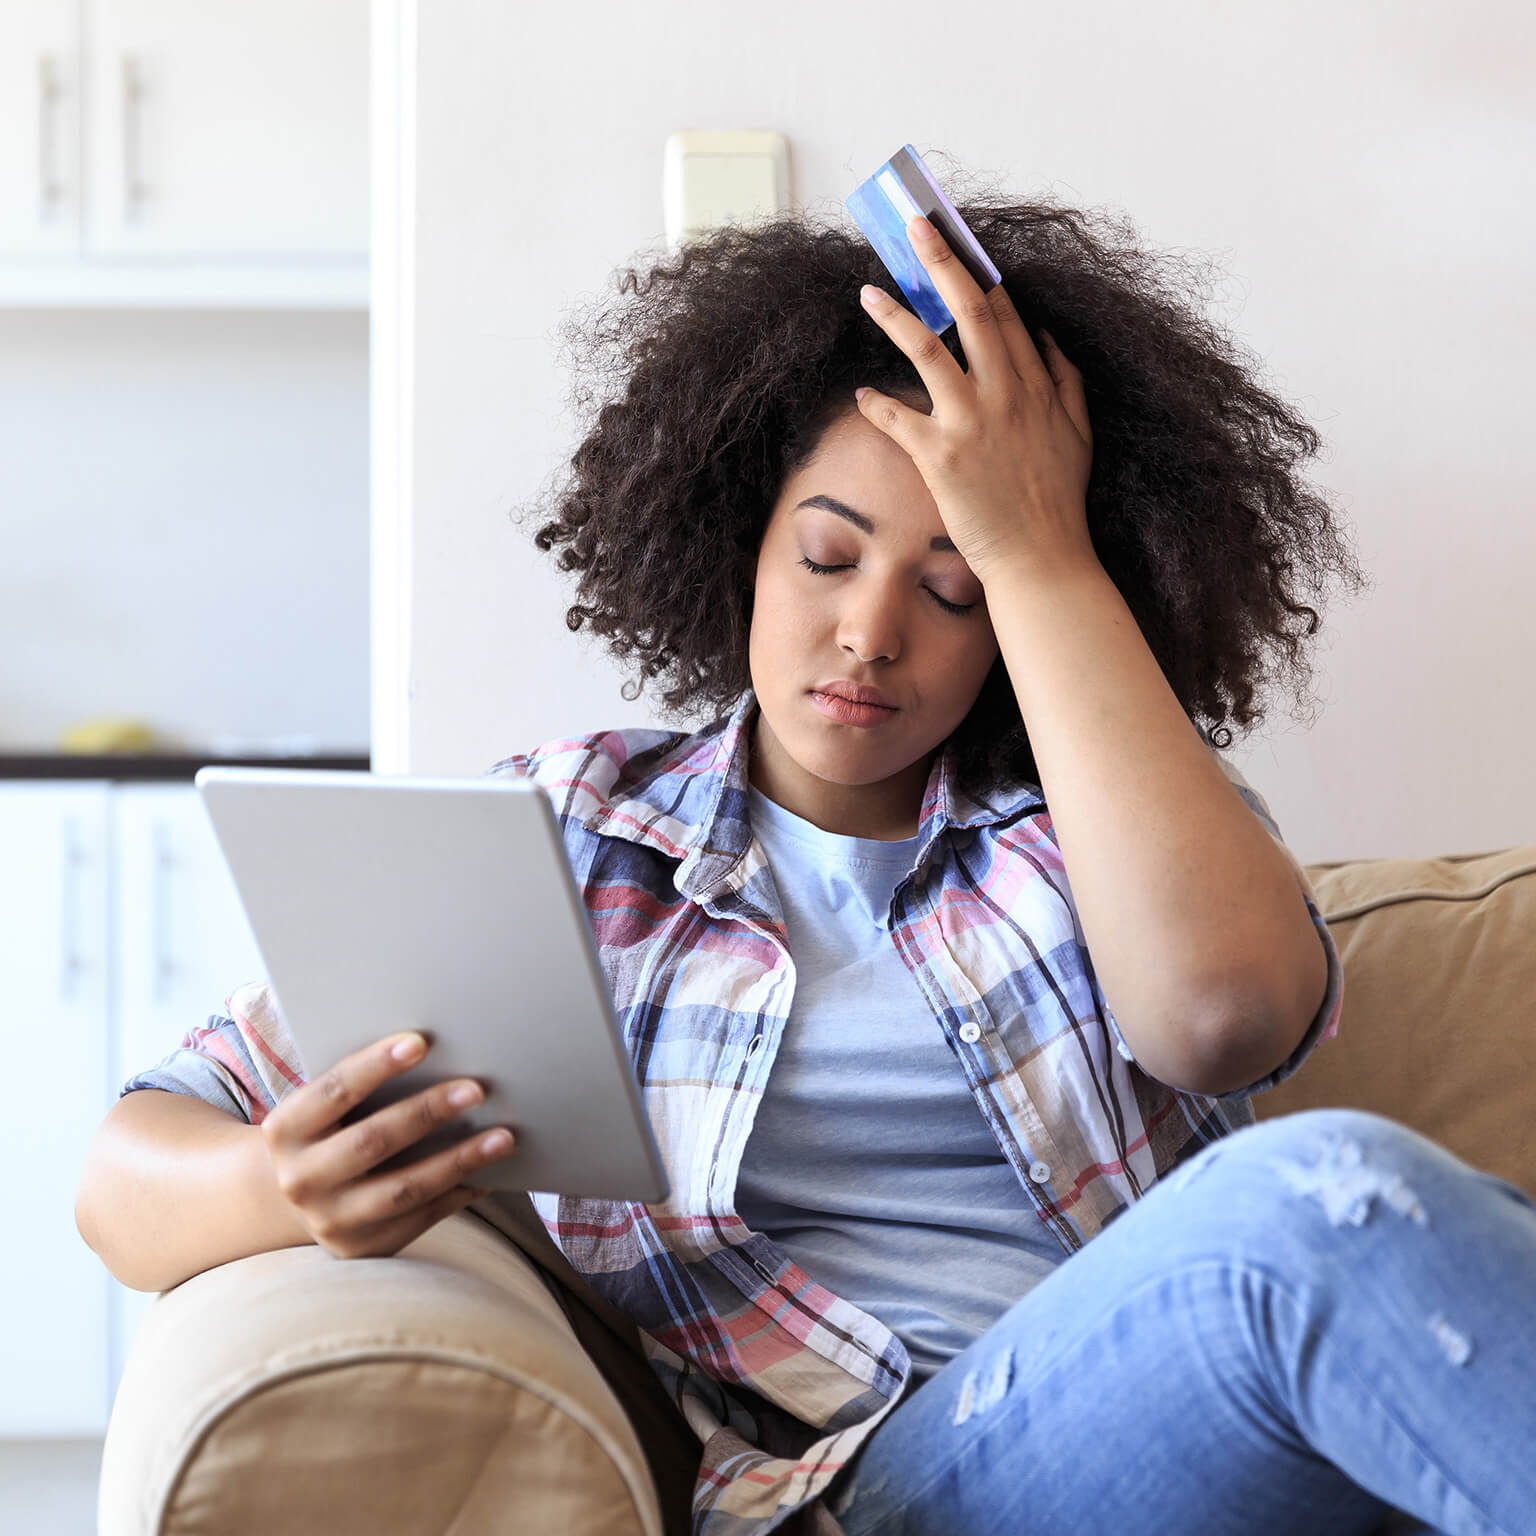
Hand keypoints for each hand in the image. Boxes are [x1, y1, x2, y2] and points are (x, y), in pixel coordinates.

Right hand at [261, 1031, 518, 1259]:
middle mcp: (300, 1178)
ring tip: (503, 1137)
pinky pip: (420, 1218)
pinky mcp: (361, 1246)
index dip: (376, 1065)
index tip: (420, 1042)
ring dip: (459, 1160)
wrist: (299, 1194)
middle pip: (372, 1141)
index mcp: (286, 1129)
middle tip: (477, 1089)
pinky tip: (491, 1174)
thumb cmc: (331, 1127)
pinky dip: (459, 1193)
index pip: (334, 1090)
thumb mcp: (328, 1106)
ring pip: (403, 1188)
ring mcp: (329, 1219)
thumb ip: (366, 1085)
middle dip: (428, 1112)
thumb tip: (442, 1056)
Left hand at [854, 214, 1095, 584]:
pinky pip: (898, 420)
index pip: (1006, 315)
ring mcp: (971, 423)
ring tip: (867, 292)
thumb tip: (1047, 338)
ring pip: (929, 351)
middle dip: (942, 263)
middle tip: (916, 228)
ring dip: (896, 316)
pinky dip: (876, 406)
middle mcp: (1005, 395)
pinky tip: (860, 396)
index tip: (957, 243)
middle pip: (971, 311)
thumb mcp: (1080, 433)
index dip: (979, 274)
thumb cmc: (1058, 502)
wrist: (1042, 560)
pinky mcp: (940, 458)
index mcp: (1036, 386)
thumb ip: (1066, 380)